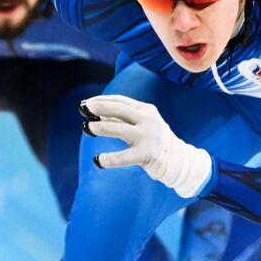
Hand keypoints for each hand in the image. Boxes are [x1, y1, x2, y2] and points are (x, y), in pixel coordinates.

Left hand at [82, 95, 212, 197]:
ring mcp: (148, 136)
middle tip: (82, 108)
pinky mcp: (146, 154)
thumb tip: (94, 111)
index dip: (102, 100)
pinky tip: (97, 160)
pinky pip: (123, 157)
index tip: (87, 103)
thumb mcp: (140, 124)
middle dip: (99, 107)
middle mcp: (148, 120)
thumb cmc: (152, 139)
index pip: (121, 100)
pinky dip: (109, 159)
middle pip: (119, 109)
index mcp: (146, 110)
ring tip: (87, 127)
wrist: (177, 160)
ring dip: (100, 127)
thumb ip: (121, 118)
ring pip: (118, 129)